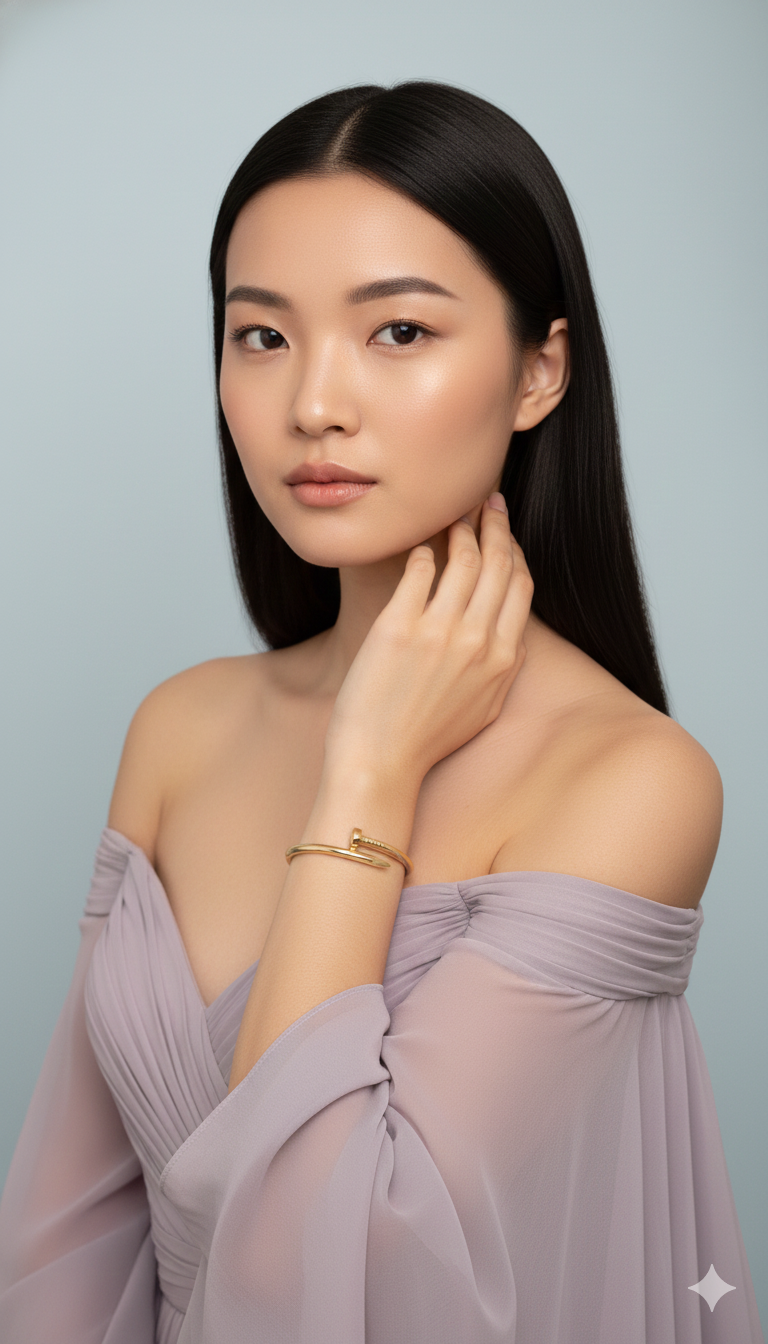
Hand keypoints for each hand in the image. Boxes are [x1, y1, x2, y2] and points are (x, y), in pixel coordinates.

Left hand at [323, 493, 533, 787]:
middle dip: (495, 525)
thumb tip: (508, 636)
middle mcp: (478, 641)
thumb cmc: (426, 739)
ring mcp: (439, 632)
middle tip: (485, 502)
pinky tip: (416, 546)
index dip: (515, 550)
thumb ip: (501, 668)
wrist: (381, 762)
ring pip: (462, 560)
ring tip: (452, 516)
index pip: (520, 585)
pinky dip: (420, 551)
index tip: (505, 532)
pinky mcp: (399, 628)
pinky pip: (417, 571)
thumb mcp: (483, 707)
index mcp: (504, 659)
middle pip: (497, 563)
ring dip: (460, 529)